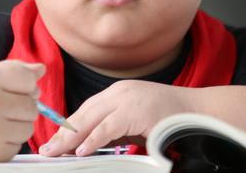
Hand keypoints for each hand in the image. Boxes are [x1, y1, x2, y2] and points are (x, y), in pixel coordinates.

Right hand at [0, 60, 43, 161]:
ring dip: (17, 124)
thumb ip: (13, 70)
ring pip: (28, 127)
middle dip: (21, 105)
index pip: (29, 79)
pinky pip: (18, 146)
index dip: (25, 84)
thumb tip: (41, 70)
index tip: (11, 88)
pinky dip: (8, 141)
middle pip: (32, 105)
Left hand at [39, 80, 193, 156]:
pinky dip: (93, 139)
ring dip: (72, 138)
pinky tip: (82, 151)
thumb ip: (114, 129)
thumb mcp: (135, 123)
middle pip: (83, 113)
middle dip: (64, 133)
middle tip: (47, 150)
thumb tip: (90, 144)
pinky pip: (108, 127)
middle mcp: (119, 92)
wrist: (197, 112)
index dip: (68, 127)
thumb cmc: (169, 119)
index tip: (54, 142)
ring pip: (91, 119)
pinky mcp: (135, 111)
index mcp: (118, 93)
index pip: (86, 110)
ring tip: (57, 153)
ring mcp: (127, 99)